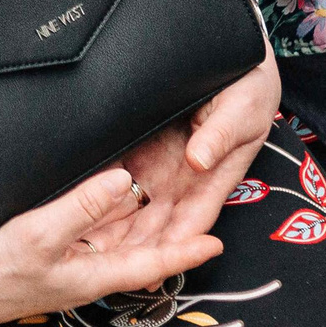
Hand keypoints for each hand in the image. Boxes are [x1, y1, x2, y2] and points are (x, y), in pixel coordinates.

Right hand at [0, 162, 225, 326]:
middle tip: (198, 200)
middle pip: (139, 247)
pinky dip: (109, 209)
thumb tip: (126, 179)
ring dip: (141, 215)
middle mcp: (87, 269)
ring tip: (168, 189)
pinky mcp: (50, 251)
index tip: (217, 243)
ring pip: (117, 235)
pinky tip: (112, 190)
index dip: (185, 252)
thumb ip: (83, 206)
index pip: (151, 263)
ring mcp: (68, 261)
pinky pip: (92, 228)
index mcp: (93, 274)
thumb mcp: (40, 234)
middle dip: (169, 227)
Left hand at [89, 57, 280, 257]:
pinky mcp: (141, 145)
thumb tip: (199, 160)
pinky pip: (118, 173)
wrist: (231, 55)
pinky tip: (78, 208)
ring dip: (114, 229)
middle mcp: (183, 176)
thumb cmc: (248, 85)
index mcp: (211, 176)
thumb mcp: (242, 107)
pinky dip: (102, 193)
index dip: (171, 248)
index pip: (190, 221)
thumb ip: (221, 133)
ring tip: (83, 250)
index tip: (151, 271)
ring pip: (134, 205)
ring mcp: (161, 162)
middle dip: (133, 250)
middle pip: (156, 223)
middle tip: (102, 271)